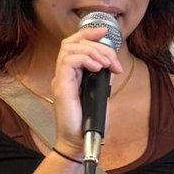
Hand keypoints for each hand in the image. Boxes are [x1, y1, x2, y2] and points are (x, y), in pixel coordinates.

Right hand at [49, 26, 122, 152]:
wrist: (81, 141)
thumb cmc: (89, 122)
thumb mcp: (102, 94)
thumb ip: (103, 78)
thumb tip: (111, 64)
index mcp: (72, 74)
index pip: (75, 44)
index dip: (89, 34)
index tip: (105, 31)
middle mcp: (63, 74)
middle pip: (71, 42)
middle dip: (95, 42)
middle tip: (112, 57)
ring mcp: (60, 79)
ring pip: (70, 49)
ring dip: (93, 52)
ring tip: (106, 64)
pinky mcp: (61, 86)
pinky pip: (68, 61)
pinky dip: (85, 60)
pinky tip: (97, 68)